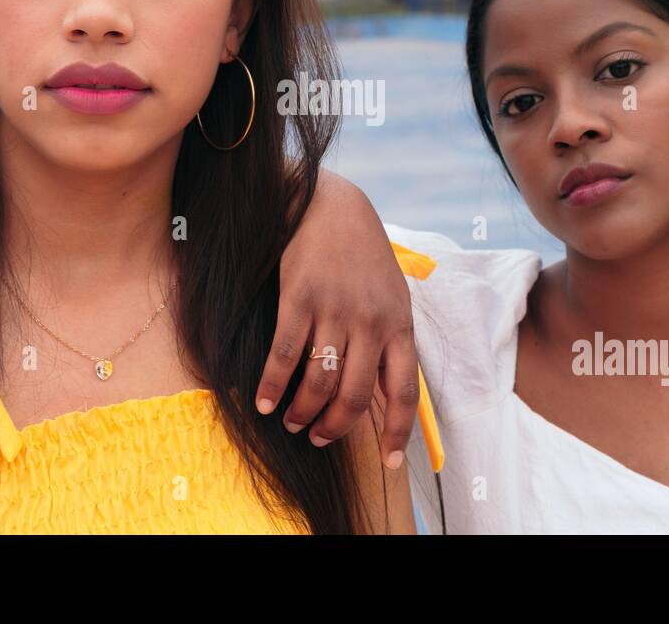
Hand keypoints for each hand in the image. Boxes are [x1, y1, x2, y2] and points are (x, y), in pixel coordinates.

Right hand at [260, 170, 418, 468]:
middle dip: (335, 427)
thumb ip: (388, 340)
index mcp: (399, 324)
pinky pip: (285, 356)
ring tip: (293, 422)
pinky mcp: (300, 299)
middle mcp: (371, 322)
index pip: (404, 391)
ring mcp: (335, 310)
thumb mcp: (391, 295)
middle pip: (354, 395)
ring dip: (303, 411)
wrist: (331, 206)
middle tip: (319, 437)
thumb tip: (380, 392)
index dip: (398, 432)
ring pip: (319, 382)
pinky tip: (264, 403)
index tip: (391, 462)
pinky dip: (273, 386)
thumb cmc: (362, 257)